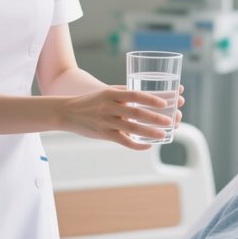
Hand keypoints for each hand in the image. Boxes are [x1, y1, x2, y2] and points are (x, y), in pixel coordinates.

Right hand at [62, 87, 182, 149]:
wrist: (67, 112)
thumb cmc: (90, 101)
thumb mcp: (105, 92)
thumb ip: (123, 93)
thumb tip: (146, 94)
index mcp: (111, 93)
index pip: (134, 95)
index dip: (150, 99)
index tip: (165, 102)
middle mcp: (109, 107)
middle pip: (136, 112)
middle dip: (155, 117)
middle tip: (170, 120)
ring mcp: (106, 122)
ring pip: (132, 128)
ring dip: (150, 132)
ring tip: (164, 134)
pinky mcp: (104, 134)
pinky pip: (123, 141)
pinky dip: (137, 144)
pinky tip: (148, 146)